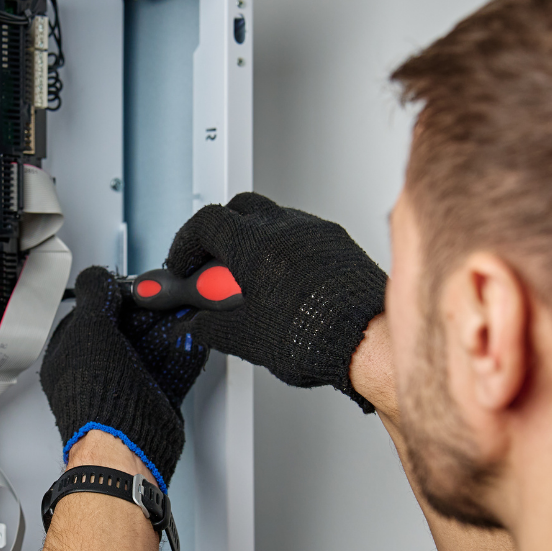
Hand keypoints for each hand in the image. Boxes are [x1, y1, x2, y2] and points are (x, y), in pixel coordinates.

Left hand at [40, 266, 208, 489]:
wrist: (125, 447)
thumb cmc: (97, 398)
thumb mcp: (89, 329)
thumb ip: (95, 296)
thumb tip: (98, 276)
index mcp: (70, 355)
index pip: (91, 313)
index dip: (114, 296)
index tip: (135, 286)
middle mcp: (97, 371)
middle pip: (126, 329)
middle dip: (149, 312)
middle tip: (165, 297)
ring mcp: (126, 386)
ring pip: (152, 348)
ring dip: (171, 328)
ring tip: (184, 310)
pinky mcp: (154, 400)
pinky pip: (172, 368)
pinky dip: (185, 352)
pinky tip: (193, 337)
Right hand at [166, 192, 386, 410]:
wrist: (367, 341)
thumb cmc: (315, 336)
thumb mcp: (245, 337)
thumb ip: (210, 326)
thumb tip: (198, 325)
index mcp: (254, 245)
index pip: (206, 223)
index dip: (187, 243)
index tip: (184, 264)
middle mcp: (285, 228)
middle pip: (239, 209)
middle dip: (219, 233)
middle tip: (214, 266)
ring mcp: (315, 232)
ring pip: (273, 218)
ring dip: (254, 240)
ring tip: (251, 278)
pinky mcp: (339, 243)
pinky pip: (303, 233)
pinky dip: (284, 249)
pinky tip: (284, 282)